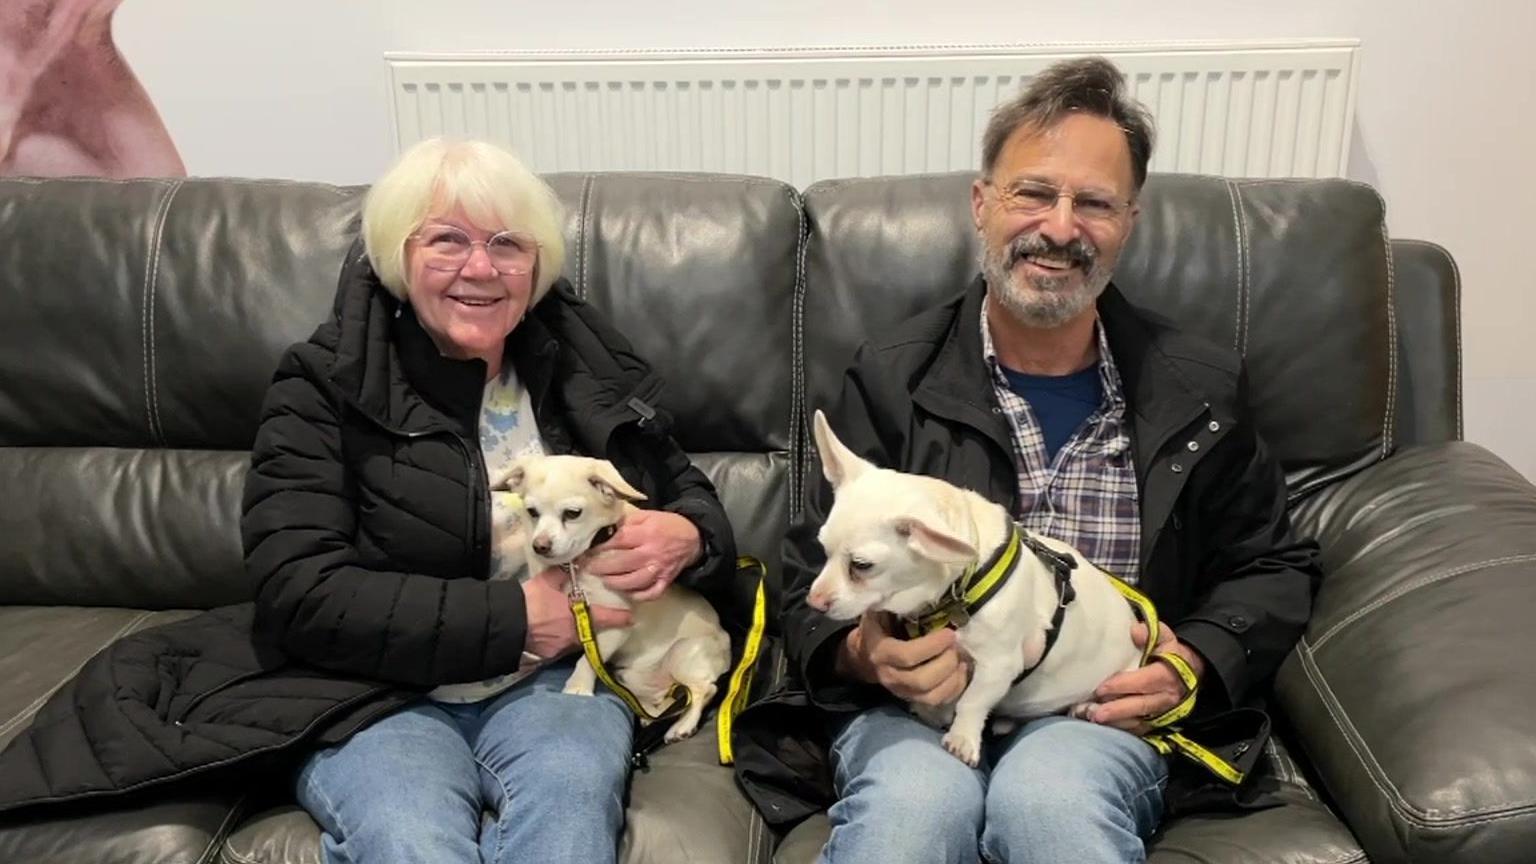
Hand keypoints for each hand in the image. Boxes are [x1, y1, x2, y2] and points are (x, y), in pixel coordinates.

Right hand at [521, 566, 631, 659]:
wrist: (506, 625)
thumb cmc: (530, 602)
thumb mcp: (546, 582)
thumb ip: (560, 574)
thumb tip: (572, 563)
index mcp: (578, 617)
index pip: (605, 618)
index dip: (619, 618)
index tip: (630, 618)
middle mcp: (573, 637)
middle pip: (589, 634)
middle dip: (592, 629)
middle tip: (593, 622)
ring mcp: (560, 650)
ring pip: (573, 643)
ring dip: (573, 636)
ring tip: (567, 628)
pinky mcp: (545, 658)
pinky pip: (557, 650)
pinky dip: (557, 643)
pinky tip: (549, 637)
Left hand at [578, 510, 701, 600]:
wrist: (693, 537)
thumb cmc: (667, 525)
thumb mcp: (648, 516)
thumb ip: (627, 521)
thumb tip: (606, 527)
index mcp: (646, 534)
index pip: (618, 541)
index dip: (600, 547)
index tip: (587, 551)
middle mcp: (651, 553)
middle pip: (622, 564)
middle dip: (603, 568)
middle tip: (589, 569)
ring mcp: (659, 570)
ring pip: (634, 582)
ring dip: (616, 583)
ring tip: (605, 581)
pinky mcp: (666, 581)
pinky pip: (650, 593)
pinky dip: (638, 596)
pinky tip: (628, 593)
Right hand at [836, 612, 969, 705]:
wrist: (865, 655)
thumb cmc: (878, 626)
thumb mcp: (877, 610)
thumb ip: (891, 602)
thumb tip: (912, 584)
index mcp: (880, 652)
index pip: (906, 656)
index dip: (932, 646)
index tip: (950, 632)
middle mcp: (889, 676)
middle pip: (922, 679)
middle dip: (946, 662)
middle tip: (957, 644)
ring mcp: (902, 691)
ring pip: (932, 695)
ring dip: (953, 677)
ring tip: (962, 657)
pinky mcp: (914, 699)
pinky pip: (938, 701)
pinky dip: (955, 688)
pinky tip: (961, 670)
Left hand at [1087, 622, 1205, 734]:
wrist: (1189, 672)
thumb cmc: (1169, 652)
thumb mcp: (1164, 637)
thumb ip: (1150, 633)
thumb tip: (1135, 631)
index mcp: (1167, 675)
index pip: (1145, 682)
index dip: (1123, 686)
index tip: (1101, 689)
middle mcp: (1166, 697)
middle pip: (1141, 706)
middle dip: (1117, 710)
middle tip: (1095, 714)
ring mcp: (1162, 712)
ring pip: (1139, 721)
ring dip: (1116, 722)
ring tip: (1093, 719)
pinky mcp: (1157, 721)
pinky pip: (1140, 729)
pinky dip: (1122, 729)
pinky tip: (1104, 726)